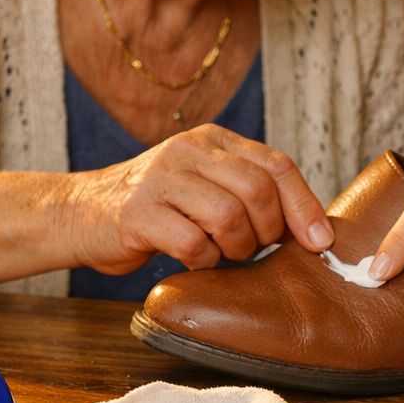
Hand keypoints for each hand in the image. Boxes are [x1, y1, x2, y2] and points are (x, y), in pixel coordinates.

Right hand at [63, 124, 332, 274]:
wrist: (83, 214)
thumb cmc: (159, 208)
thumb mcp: (205, 183)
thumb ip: (249, 191)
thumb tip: (313, 227)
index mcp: (212, 139)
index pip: (276, 165)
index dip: (305, 205)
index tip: (320, 241)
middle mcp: (188, 150)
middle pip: (258, 191)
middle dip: (269, 231)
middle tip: (255, 248)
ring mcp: (161, 180)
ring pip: (229, 218)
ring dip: (237, 248)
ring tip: (224, 253)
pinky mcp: (138, 214)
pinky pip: (195, 245)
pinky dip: (204, 262)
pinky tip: (195, 261)